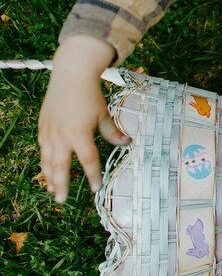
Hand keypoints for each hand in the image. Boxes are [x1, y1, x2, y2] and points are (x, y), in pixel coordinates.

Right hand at [38, 35, 128, 202]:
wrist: (71, 75)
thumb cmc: (90, 94)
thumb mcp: (103, 113)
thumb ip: (112, 131)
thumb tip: (126, 143)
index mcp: (79, 134)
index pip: (88, 161)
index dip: (92, 176)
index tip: (95, 188)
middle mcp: (61, 136)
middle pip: (60, 167)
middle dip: (61, 185)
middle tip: (62, 201)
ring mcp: (49, 132)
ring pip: (47, 160)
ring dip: (49, 176)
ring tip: (52, 190)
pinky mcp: (43, 126)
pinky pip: (42, 149)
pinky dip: (44, 161)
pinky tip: (46, 169)